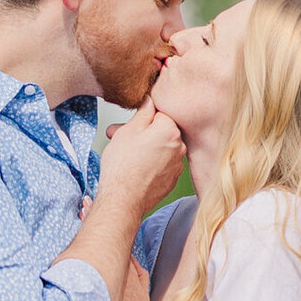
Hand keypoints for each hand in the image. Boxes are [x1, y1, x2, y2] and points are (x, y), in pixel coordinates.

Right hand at [98, 97, 184, 213]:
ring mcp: (177, 165)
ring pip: (161, 149)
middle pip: (161, 132)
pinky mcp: (172, 180)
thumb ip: (143, 112)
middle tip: (121, 138)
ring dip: (147, 149)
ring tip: (127, 156)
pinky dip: (151, 164)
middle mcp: (179, 147)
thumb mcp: (128, 130)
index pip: (159, 113)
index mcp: (170, 130)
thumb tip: (149, 101)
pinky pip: (162, 165)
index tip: (130, 125)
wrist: (123, 199)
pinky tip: (136, 169)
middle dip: (143, 133)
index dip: (142, 119)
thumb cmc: (122, 166)